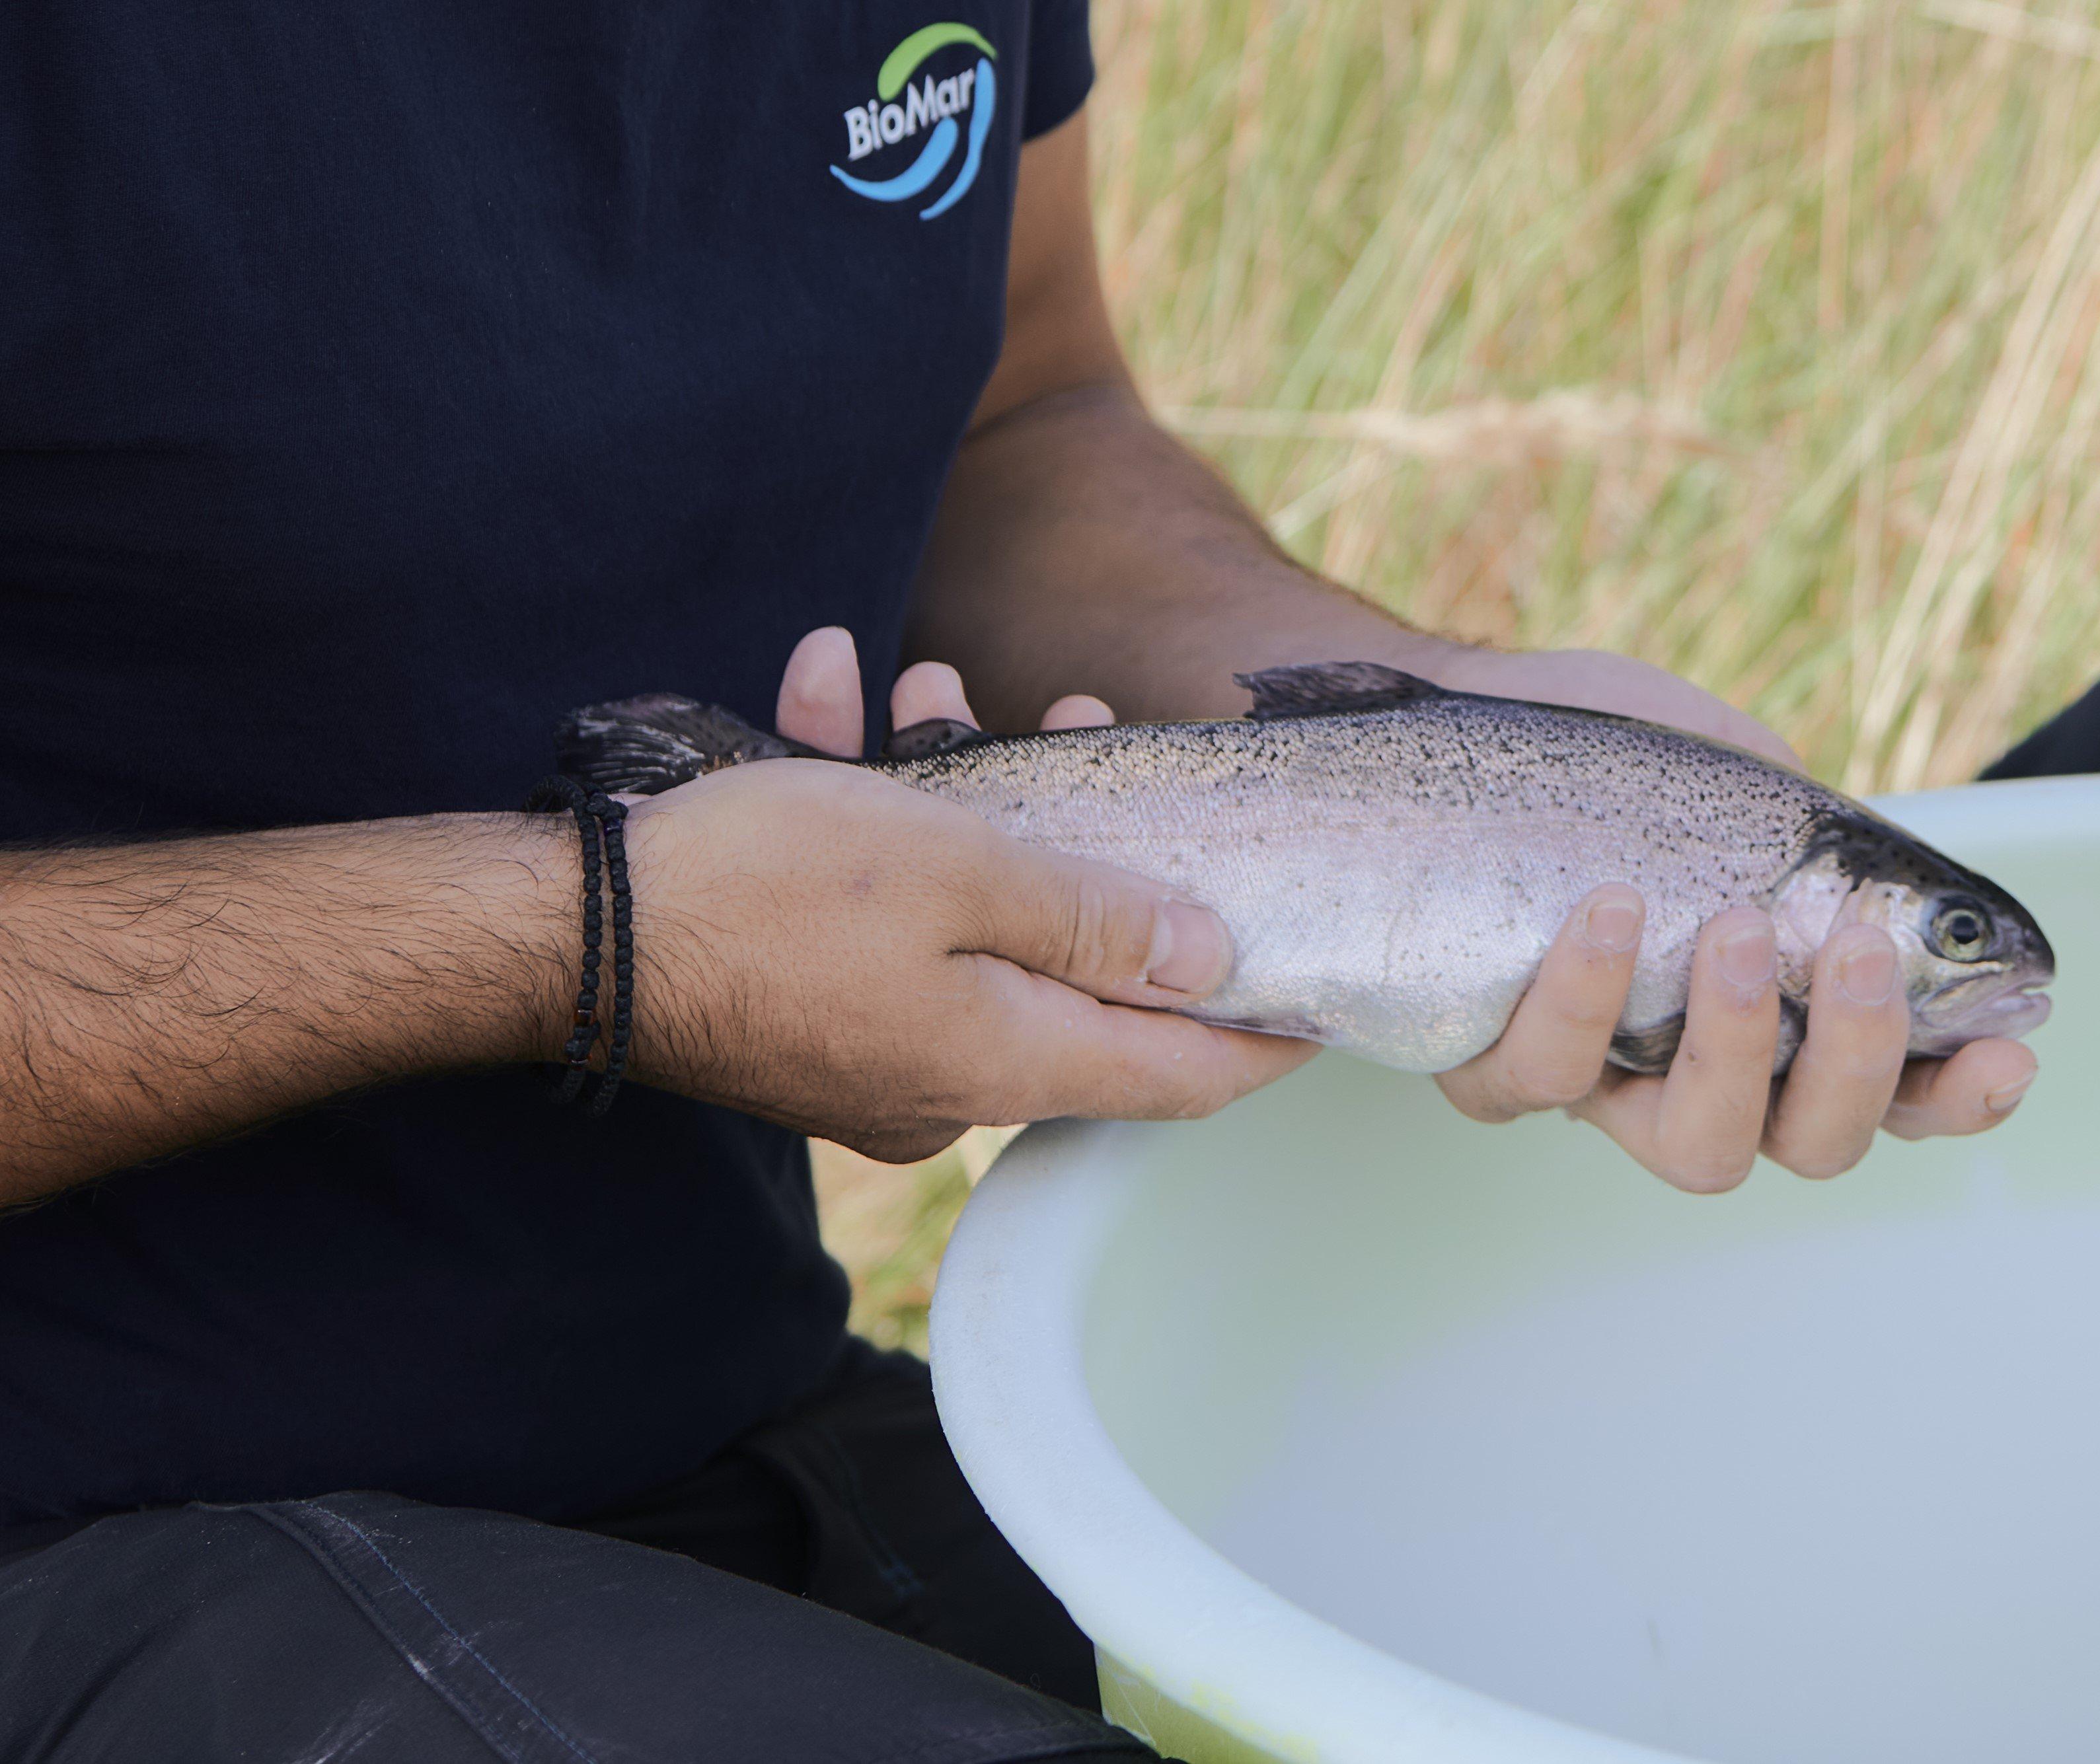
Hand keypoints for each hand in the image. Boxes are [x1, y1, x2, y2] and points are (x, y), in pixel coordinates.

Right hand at [625, 628, 1313, 1159]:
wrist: (561, 927)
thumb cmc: (760, 892)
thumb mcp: (959, 873)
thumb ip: (1097, 920)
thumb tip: (1212, 959)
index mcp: (1008, 1064)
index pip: (1185, 1076)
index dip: (1265, 1033)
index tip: (1327, 990)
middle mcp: (950, 1080)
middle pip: (1076, 976)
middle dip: (1087, 848)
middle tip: (1087, 730)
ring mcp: (874, 1051)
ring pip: (965, 920)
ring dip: (961, 799)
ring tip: (936, 685)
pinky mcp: (807, 1009)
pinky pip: (873, 915)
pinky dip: (868, 814)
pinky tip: (830, 698)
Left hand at [1413, 642, 2035, 1190]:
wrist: (1472, 718)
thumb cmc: (1622, 761)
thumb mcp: (1747, 781)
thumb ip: (1826, 844)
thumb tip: (1888, 894)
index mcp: (1787, 1019)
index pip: (1900, 1093)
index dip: (1962, 1096)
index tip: (2012, 1050)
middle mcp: (1705, 1075)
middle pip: (1814, 1145)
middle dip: (1855, 1061)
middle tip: (1857, 951)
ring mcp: (1606, 1084)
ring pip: (1698, 1149)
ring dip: (1736, 1045)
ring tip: (1736, 928)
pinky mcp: (1498, 1063)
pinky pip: (1546, 1078)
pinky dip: (1589, 999)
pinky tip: (1609, 912)